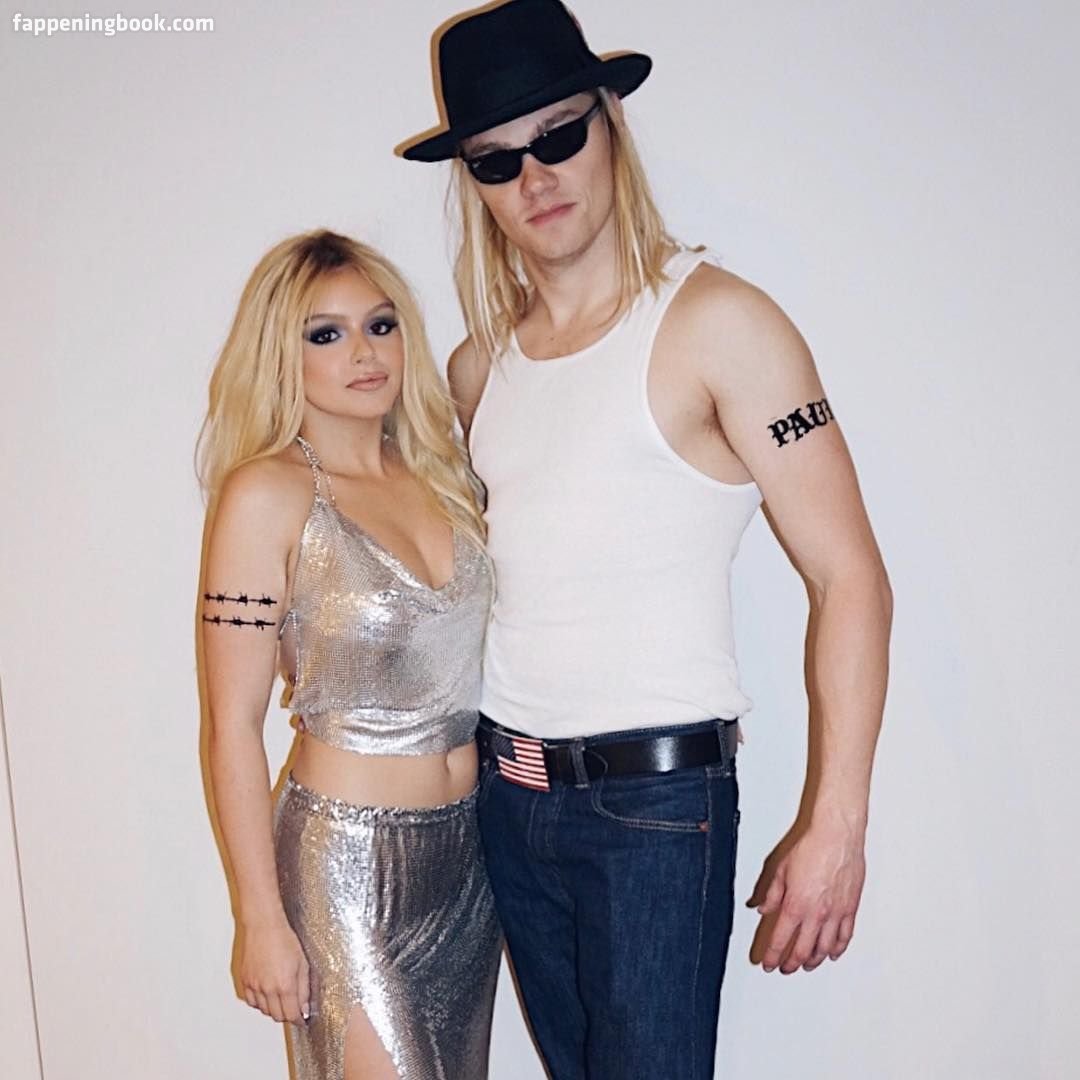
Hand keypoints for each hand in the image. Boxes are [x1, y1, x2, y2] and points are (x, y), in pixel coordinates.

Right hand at [235, 917, 310, 1022]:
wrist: (264, 925)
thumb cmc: (284, 939)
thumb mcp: (303, 963)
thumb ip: (304, 989)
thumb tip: (304, 1008)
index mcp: (285, 985)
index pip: (291, 1015)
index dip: (298, 1019)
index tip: (302, 1018)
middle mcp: (267, 989)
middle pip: (277, 1016)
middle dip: (287, 1014)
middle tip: (293, 1007)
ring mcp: (254, 986)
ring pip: (263, 1010)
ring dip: (273, 1009)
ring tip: (280, 998)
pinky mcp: (245, 980)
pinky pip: (251, 1001)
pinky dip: (259, 1002)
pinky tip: (266, 993)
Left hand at [747, 819, 865, 973]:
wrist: (836, 837)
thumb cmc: (811, 848)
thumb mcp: (781, 869)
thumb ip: (772, 893)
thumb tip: (762, 909)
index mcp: (795, 905)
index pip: (780, 939)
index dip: (772, 954)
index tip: (768, 962)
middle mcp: (816, 914)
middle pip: (802, 950)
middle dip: (791, 963)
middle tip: (785, 968)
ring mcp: (836, 914)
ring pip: (825, 948)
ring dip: (814, 960)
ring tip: (806, 965)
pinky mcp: (850, 909)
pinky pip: (845, 937)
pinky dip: (838, 949)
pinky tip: (832, 953)